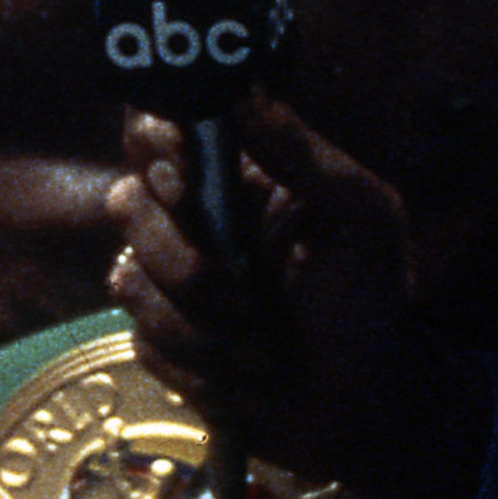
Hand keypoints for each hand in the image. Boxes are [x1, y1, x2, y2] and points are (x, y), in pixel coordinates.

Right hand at [108, 97, 483, 498]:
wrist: (360, 410)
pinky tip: (246, 379)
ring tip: (265, 348)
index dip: (158, 148)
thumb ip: (303, 152)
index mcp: (234, 176)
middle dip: (191, 263)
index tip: (188, 179)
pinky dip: (202, 368)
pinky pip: (143, 341)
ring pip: (131, 280)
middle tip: (251, 295)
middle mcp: (191, 219)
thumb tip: (242, 88)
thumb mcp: (361, 218)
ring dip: (206, 327)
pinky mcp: (158, 341)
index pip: (158, 129)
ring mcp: (166, 281)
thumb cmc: (369, 304)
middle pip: (128, 204)